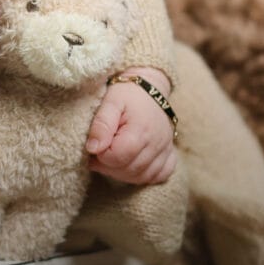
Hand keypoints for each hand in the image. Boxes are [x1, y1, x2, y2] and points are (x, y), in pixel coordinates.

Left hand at [84, 69, 177, 184]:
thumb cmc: (127, 94)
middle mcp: (157, 143)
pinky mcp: (170, 154)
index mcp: (141, 131)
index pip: (117, 158)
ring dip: (121, 173)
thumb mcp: (110, 102)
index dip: (99, 156)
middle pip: (128, 171)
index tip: (93, 145)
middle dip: (108, 166)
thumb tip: (93, 148)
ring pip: (142, 177)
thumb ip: (101, 124)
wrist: (150, 87)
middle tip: (98, 153)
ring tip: (111, 157)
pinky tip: (130, 164)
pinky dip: (143, 175)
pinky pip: (159, 176)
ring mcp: (166, 150)